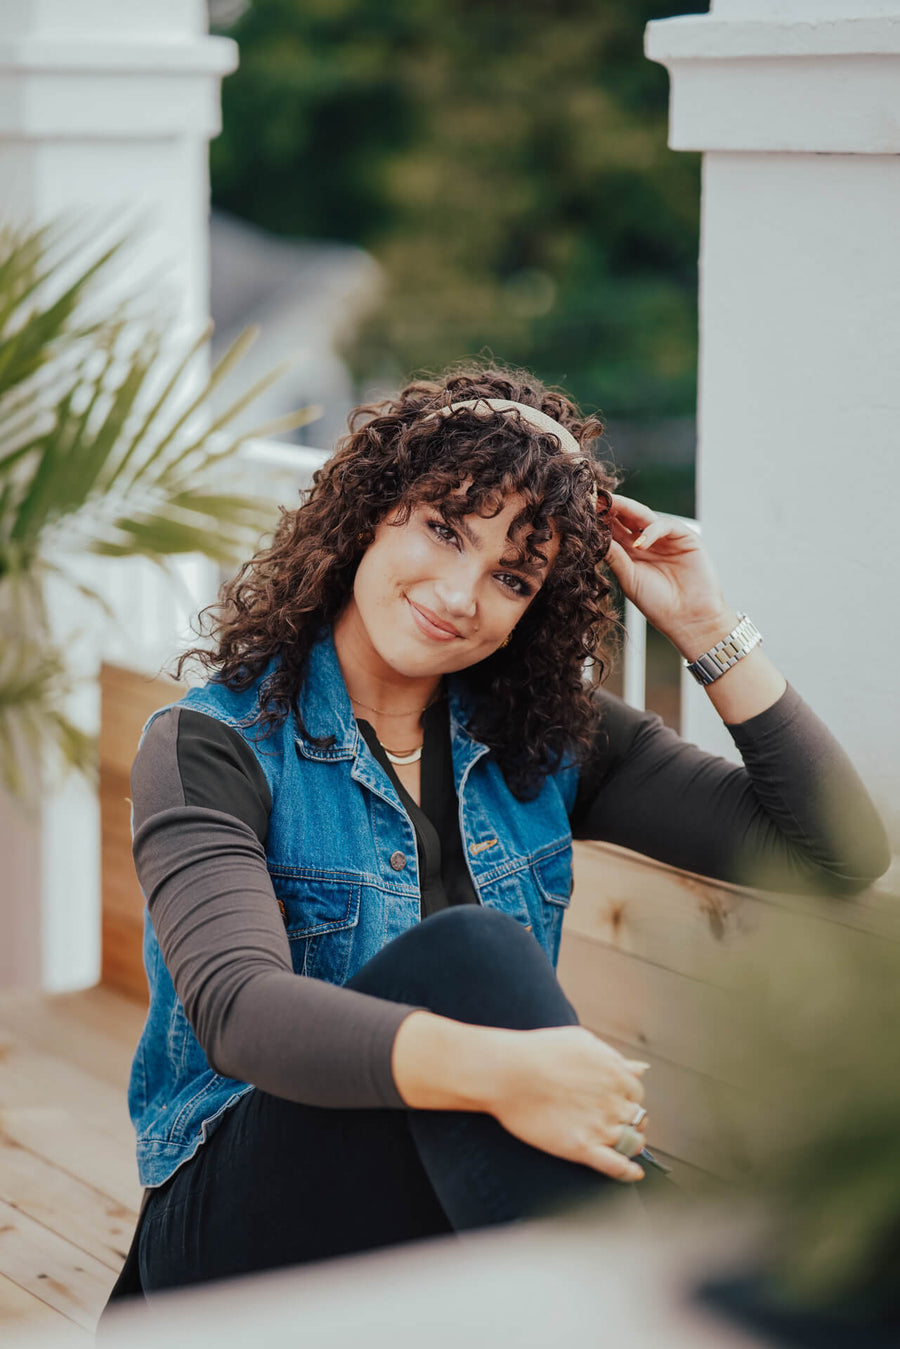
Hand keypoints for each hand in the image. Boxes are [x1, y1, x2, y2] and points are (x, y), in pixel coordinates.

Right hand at [485, 1025, 648, 1181]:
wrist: (507, 1072)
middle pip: (637, 1119)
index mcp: (615, 1074)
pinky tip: (632, 1173)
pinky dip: (628, 1172)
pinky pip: (616, 1166)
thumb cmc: (538, 1052)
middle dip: (630, 1121)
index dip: (627, 1099)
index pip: (637, 1094)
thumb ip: (613, 1057)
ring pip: (632, 1143)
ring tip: (618, 1143)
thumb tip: (639, 1069)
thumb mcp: (582, 1041)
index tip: (617, 1102)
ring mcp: (599, 1126)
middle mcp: (613, 1101)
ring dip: (630, 1144)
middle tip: (614, 1121)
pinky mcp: (582, 1147)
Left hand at [605, 493, 733, 653]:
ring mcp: (666, 537)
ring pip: (644, 515)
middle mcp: (647, 541)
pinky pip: (665, 525)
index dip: (599, 519)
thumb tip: (595, 538)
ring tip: (609, 509)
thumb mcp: (629, 579)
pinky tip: (640, 543)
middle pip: (627, 516)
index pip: (613, 528)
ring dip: (626, 510)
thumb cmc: (658, 604)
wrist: (689, 619)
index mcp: (630, 551)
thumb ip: (615, 557)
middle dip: (611, 507)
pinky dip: (651, 531)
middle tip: (594, 498)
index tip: (582, 511)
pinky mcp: (685, 537)